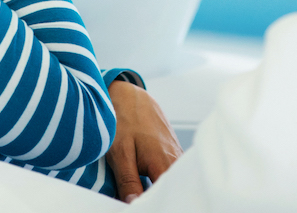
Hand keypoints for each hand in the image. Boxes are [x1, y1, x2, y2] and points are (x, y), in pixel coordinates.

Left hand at [106, 80, 181, 202]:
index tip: (145, 205)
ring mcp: (176, 154)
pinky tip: (154, 183)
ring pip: (175, 179)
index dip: (158, 203)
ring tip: (152, 194)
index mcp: (164, 162)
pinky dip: (165, 178)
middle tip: (146, 201)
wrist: (129, 95)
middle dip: (162, 198)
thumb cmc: (123, 121)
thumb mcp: (120, 153)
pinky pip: (173, 170)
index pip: (168, 194)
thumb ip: (128, 181)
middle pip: (175, 188)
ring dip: (164, 188)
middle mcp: (175, 159)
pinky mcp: (173, 150)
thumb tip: (134, 204)